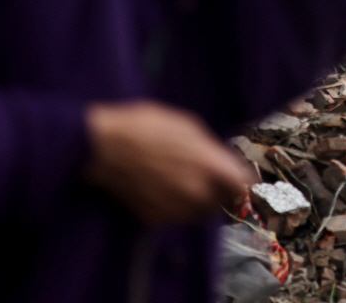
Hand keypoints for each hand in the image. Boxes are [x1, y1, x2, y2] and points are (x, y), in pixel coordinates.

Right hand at [83, 100, 253, 223]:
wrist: (102, 147)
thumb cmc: (145, 126)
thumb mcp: (186, 125)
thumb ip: (209, 148)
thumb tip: (220, 159)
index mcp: (210, 167)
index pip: (242, 184)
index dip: (242, 178)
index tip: (239, 174)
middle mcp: (197, 193)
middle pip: (222, 201)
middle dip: (220, 190)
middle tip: (209, 177)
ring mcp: (175, 210)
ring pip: (200, 213)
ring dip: (199, 201)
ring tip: (183, 182)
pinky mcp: (154, 219)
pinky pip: (175, 216)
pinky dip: (175, 207)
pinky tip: (163, 189)